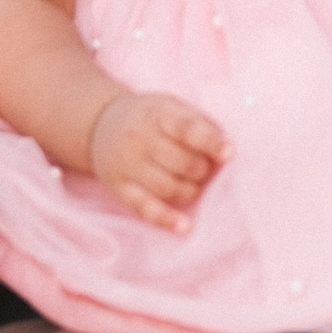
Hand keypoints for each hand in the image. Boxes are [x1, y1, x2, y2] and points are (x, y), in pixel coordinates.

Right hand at [89, 92, 227, 232]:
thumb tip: (226, 151)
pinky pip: (145, 208)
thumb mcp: (170, 106)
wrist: (102, 125)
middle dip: (203, 170)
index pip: (186, 129)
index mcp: (156, 113)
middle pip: (182, 163)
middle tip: (207, 169)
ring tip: (195, 185)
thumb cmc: (150, 118)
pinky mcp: (120, 189)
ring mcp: (127, 165)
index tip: (229, 154)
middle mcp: (138, 138)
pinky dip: (166, 219)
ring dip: (191, 191)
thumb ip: (197, 124)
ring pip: (168, 188)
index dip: (210, 142)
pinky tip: (184, 226)